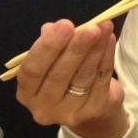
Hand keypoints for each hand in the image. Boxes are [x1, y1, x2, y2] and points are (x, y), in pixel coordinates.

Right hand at [15, 19, 128, 137]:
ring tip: (103, 27)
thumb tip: (52, 28)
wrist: (89, 104)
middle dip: (76, 48)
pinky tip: (110, 39)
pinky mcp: (94, 110)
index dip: (48, 47)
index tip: (64, 25)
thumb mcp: (51, 60)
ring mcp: (70, 112)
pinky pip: (102, 78)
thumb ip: (50, 45)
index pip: (32, 70)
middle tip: (90, 27)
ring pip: (84, 76)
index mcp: (27, 92)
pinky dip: (107, 56)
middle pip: (59, 75)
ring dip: (96, 49)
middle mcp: (45, 107)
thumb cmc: (64, 76)